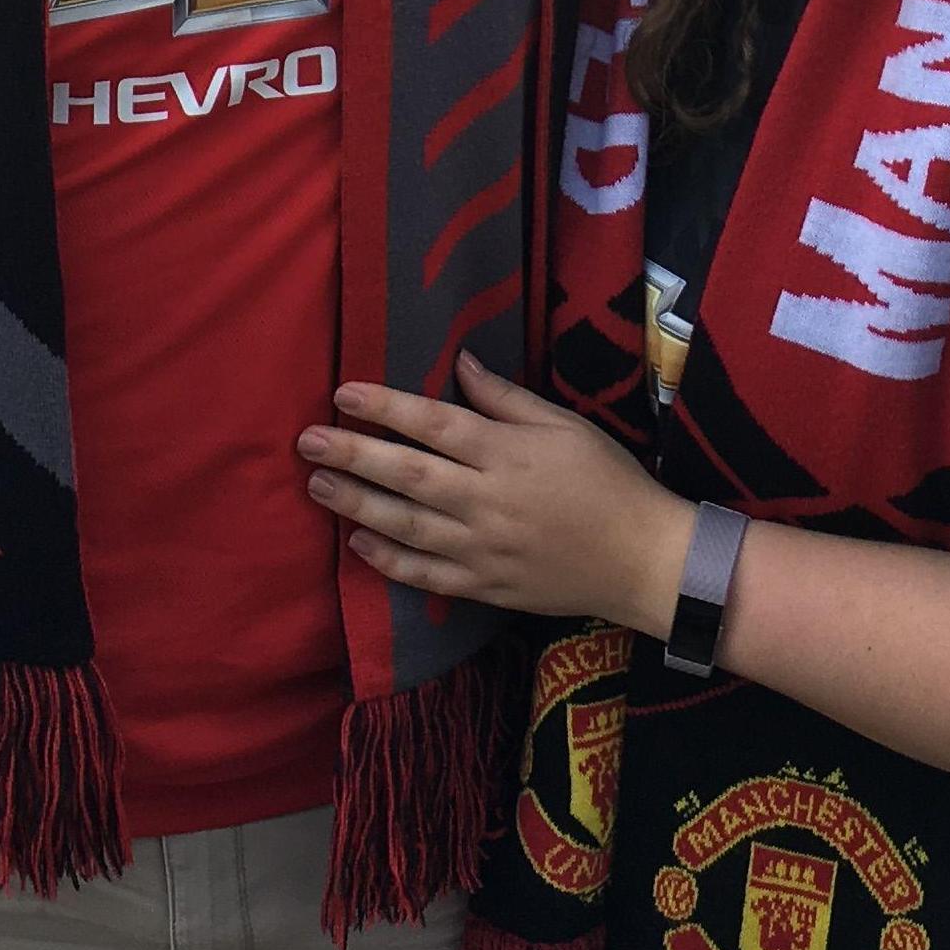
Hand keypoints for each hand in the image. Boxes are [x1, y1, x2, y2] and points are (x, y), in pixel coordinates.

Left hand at [301, 349, 690, 631]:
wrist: (642, 560)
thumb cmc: (607, 480)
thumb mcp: (564, 424)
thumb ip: (505, 397)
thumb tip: (458, 361)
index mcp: (507, 453)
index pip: (433, 425)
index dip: (385, 406)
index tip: (343, 392)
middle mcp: (486, 502)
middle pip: (408, 475)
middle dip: (353, 455)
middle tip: (307, 441)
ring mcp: (483, 551)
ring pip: (406, 526)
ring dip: (357, 504)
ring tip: (317, 484)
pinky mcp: (485, 588)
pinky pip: (427, 576)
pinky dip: (389, 562)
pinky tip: (358, 543)